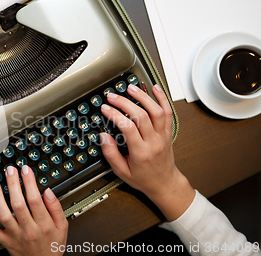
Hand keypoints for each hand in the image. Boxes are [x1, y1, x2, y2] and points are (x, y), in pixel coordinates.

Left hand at [0, 165, 67, 255]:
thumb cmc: (52, 246)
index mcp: (44, 224)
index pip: (35, 199)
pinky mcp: (6, 242)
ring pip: (4, 215)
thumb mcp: (63, 227)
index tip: (25, 170)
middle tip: (10, 171)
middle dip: (13, 185)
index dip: (29, 182)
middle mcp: (29, 230)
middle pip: (18, 204)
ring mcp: (16, 236)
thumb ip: (56, 208)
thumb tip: (48, 191)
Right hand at [99, 84, 194, 220]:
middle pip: (141, 115)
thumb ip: (111, 154)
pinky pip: (168, 112)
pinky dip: (162, 98)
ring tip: (131, 88)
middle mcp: (154, 142)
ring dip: (143, 96)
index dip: (115, 115)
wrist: (165, 184)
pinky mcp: (168, 132)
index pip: (128, 127)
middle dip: (125, 102)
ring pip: (156, 111)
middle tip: (112, 96)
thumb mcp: (121, 172)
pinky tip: (155, 88)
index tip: (105, 108)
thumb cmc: (143, 179)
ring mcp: (163, 136)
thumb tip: (103, 137)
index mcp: (141, 152)